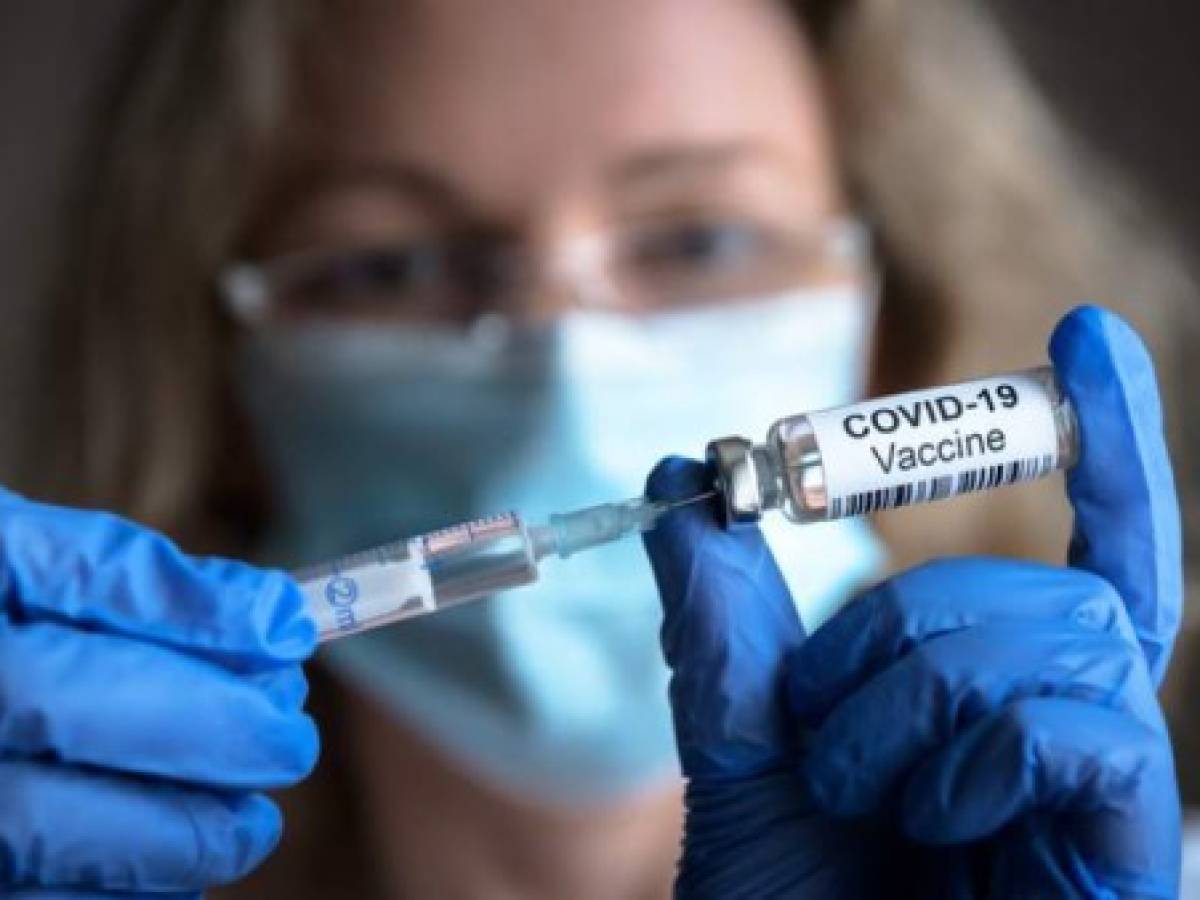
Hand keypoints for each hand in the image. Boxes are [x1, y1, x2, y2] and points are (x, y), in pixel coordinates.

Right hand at [0, 495, 318, 896]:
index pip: (89, 576)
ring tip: (249, 827)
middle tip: (289, 742)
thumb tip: (277, 622)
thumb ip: (131, 586)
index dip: (201, 611)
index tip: (289, 632)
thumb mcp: (25, 572)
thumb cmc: (1, 634)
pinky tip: (174, 876)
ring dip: (181, 832)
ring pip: (47, 823)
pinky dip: (121, 895)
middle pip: (74, 702)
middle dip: (212, 727)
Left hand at [643, 306, 1180, 897]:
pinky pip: (1083, 722)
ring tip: (857, 788)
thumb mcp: (738, 746)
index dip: (1104, 447)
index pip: (1087, 554)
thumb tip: (680, 476)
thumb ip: (722, 618)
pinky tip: (929, 821)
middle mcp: (1072, 738)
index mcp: (1000, 708)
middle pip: (1046, 586)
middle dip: (903, 624)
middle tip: (820, 720)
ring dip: (915, 692)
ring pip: (1056, 633)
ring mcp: (1111, 798)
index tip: (1086, 338)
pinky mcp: (1133, 851)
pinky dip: (976, 748)